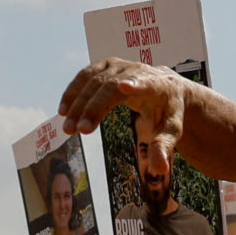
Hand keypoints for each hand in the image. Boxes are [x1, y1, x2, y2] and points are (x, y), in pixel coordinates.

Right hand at [58, 58, 184, 161]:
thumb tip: (159, 169)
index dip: (134, 83)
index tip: (125, 87)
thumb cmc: (169, 112)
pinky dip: (73, 92)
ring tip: (68, 127)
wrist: (166, 88)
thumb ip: (164, 147)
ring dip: (77, 103)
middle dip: (93, 108)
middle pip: (110, 86)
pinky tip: (63, 111)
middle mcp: (136, 70)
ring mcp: (119, 66)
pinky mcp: (106, 65)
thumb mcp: (172, 131)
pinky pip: (85, 76)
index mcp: (156, 84)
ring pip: (93, 80)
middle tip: (79, 131)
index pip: (145, 82)